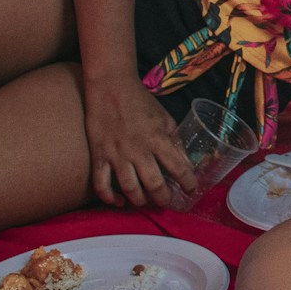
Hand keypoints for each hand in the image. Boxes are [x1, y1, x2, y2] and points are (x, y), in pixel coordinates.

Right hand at [82, 78, 196, 207]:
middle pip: (154, 184)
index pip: (178, 167)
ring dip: (140, 201)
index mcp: (158, 138)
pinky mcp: (99, 156)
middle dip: (163, 198)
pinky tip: (119, 201)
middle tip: (167, 202)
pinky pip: (101, 185)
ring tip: (146, 202)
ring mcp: (116, 154)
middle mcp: (138, 150)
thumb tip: (185, 162)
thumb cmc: (141, 102)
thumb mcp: (165, 118)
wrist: (111, 87)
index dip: (187, 182)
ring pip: (129, 189)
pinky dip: (109, 198)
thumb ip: (174, 140)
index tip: (191, 189)